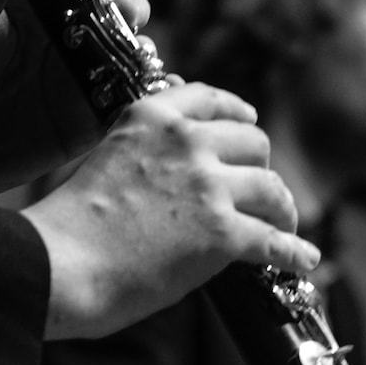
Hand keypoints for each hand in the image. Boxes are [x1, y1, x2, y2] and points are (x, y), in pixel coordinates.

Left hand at [0, 0, 150, 197]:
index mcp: (35, 8)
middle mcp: (63, 41)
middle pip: (114, 14)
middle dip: (128, 6)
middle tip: (125, 9)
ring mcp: (77, 83)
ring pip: (128, 58)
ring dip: (142, 50)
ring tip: (139, 50)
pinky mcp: (85, 125)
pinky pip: (126, 108)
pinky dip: (150, 98)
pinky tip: (161, 88)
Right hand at [21, 83, 322, 339]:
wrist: (61, 264)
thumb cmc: (70, 227)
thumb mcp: (105, 158)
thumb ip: (144, 151)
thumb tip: (175, 169)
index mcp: (153, 119)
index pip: (210, 99)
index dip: (237, 114)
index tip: (248, 123)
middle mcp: (186, 143)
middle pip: (252, 144)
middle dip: (260, 169)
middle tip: (262, 193)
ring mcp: (208, 187)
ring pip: (271, 189)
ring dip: (283, 209)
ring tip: (284, 226)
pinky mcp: (222, 234)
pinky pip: (275, 241)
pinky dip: (295, 252)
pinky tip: (304, 259)